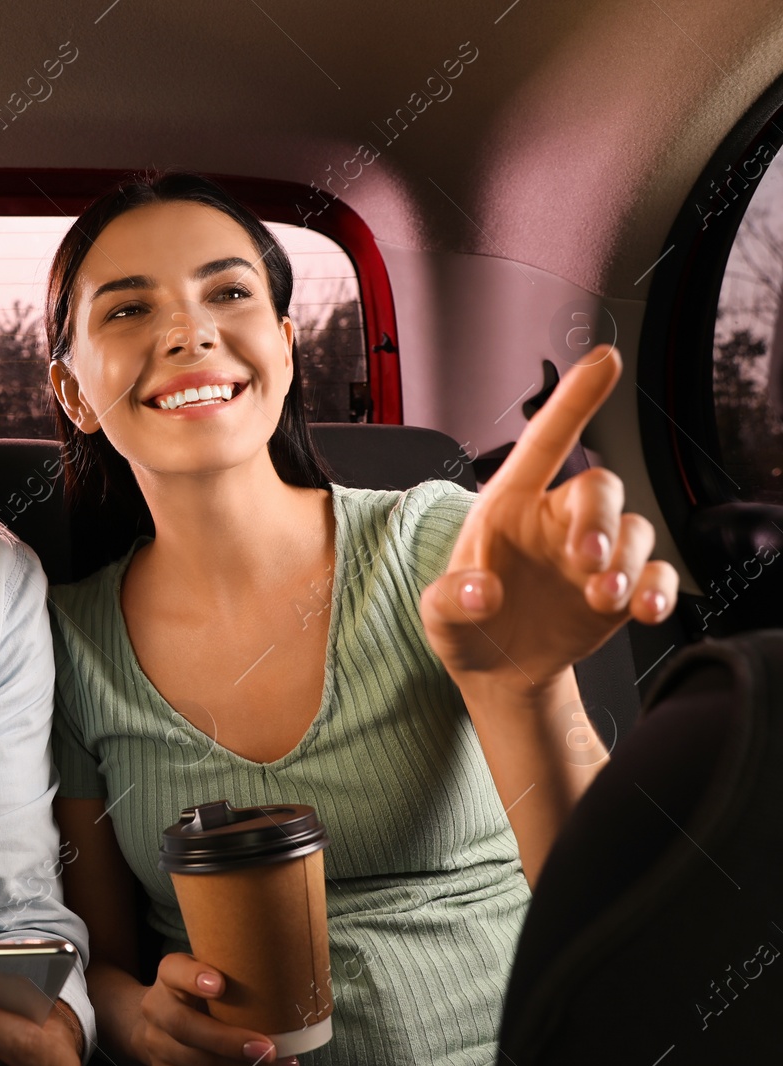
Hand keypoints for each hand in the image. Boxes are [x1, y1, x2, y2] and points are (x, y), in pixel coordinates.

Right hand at [132, 953, 298, 1065]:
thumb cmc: (195, 993)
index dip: (194, 977)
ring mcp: (158, 1044)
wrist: (156, 1023)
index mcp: (168, 977)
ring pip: (192, 1060)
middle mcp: (158, 1009)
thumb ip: (228, 973)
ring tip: (278, 1064)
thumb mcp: (202, 974)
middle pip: (183, 1026)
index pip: (174, 970)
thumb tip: (284, 972)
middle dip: (225, 1041)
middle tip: (266, 1048)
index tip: (220, 984)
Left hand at [420, 346, 676, 691]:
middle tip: (585, 559)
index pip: (544, 444)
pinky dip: (659, 589)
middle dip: (600, 518)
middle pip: (600, 488)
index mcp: (509, 507)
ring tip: (602, 598)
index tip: (604, 359)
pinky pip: (657, 575)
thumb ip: (450, 599)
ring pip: (635, 531)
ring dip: (627, 562)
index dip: (574, 400)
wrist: (496, 673)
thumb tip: (481, 592)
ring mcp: (595, 553)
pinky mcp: (623, 590)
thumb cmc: (463, 624)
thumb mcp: (439, 615)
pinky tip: (645, 610)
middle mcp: (558, 521)